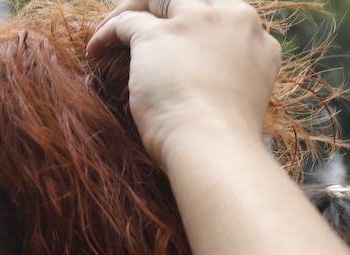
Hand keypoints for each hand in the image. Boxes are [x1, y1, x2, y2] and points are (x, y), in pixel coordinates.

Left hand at [88, 0, 281, 164]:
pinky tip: (94, 51)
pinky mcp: (157, 36)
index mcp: (255, 35)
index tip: (180, 39)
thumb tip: (201, 84)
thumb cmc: (225, 139)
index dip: (196, 23)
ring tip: (111, 31)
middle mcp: (228, 18)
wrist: (215, 146)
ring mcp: (193, 22)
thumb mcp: (241, 96)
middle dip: (163, 7)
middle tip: (140, 26)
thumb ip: (226, 76)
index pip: (221, 11)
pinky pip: (125, 23)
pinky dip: (106, 34)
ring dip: (130, 11)